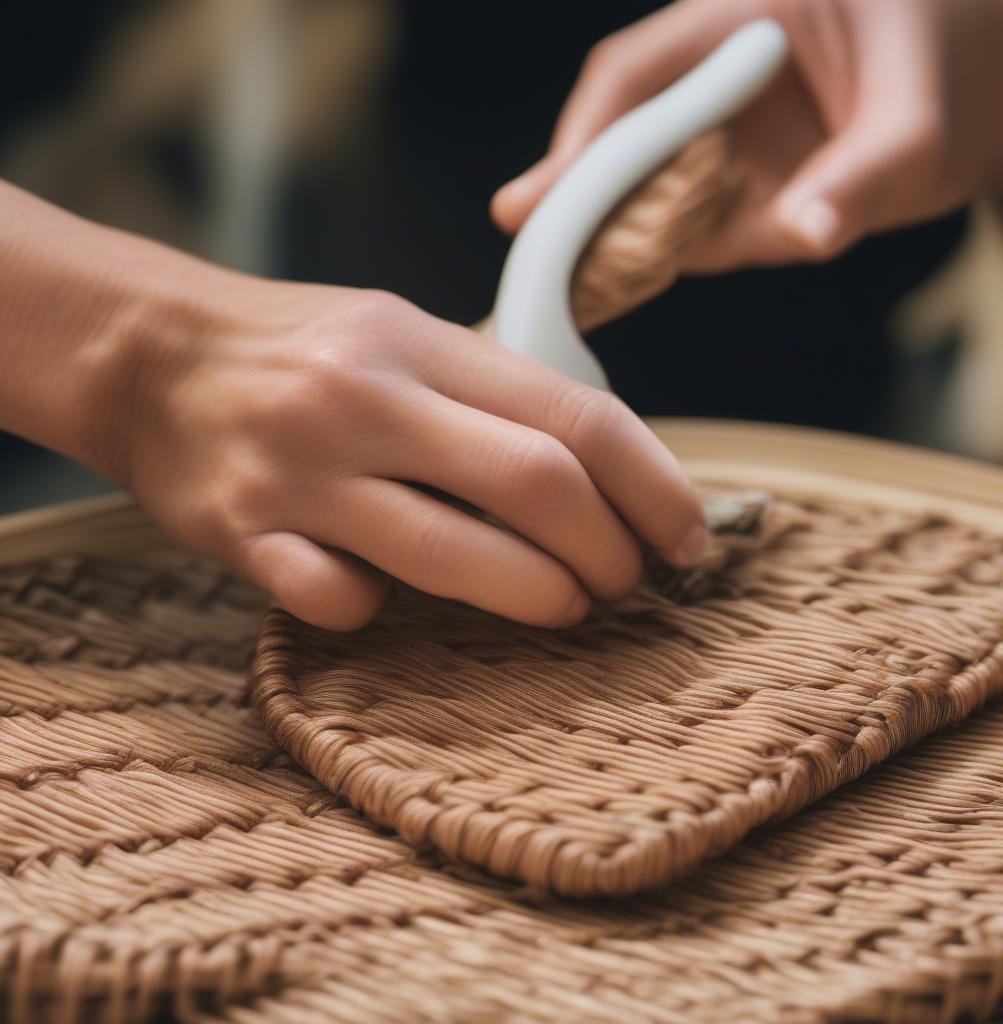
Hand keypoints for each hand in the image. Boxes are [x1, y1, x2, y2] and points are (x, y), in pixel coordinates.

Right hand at [110, 280, 705, 629]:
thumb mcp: (398, 333)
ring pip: (451, 553)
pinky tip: (384, 603)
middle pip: (535, 484)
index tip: (688, 538)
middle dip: (607, 550)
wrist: (150, 351)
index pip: (574, 413)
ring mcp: (303, 469)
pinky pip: (334, 596)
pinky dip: (377, 609)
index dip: (653, 484)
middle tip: (626, 582)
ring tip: (568, 607)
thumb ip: (489, 391)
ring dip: (536, 594)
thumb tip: (599, 464)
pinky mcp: (243, 531)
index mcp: (419, 344)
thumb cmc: (298, 349)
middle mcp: (368, 398)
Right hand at [492, 0, 1002, 268]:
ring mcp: (711, 145)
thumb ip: (863, 176)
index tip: (533, 204)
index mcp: (738, 21)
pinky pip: (674, 237)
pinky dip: (649, 265)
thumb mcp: (918, 120)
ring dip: (613, 250)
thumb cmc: (947, 70)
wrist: (971, 99)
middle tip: (530, 272)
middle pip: (614, 145)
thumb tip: (805, 235)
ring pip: (638, 202)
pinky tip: (620, 288)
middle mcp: (707, 89)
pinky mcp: (721, 193)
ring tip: (577, 297)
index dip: (578, 141)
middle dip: (573, 210)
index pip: (632, 78)